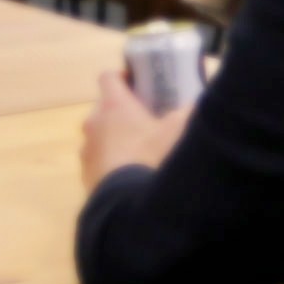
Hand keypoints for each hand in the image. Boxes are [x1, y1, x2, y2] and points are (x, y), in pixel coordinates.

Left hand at [81, 70, 187, 188]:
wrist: (127, 206)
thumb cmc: (152, 158)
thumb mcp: (178, 131)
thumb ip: (188, 113)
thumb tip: (197, 105)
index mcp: (113, 106)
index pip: (109, 77)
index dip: (123, 78)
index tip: (139, 84)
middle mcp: (94, 124)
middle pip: (104, 108)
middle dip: (123, 112)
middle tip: (146, 119)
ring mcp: (87, 152)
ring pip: (100, 137)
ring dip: (115, 139)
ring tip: (140, 152)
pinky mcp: (86, 176)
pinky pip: (99, 163)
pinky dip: (111, 164)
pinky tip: (130, 175)